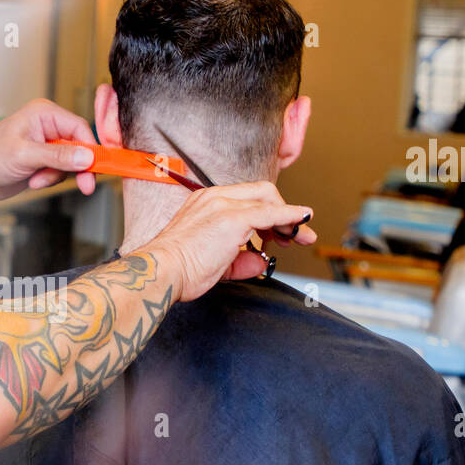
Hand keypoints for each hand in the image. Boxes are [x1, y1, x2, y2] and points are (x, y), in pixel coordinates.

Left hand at [0, 99, 98, 199]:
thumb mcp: (24, 155)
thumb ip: (57, 156)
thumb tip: (86, 157)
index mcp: (45, 114)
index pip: (80, 128)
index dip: (91, 149)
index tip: (96, 168)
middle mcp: (48, 127)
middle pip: (80, 147)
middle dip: (78, 167)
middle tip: (85, 186)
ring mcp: (46, 145)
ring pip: (71, 163)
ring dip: (57, 176)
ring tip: (36, 179)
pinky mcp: (43, 162)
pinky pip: (60, 173)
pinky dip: (49, 180)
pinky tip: (32, 181)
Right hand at [142, 183, 314, 301]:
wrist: (161, 272)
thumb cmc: (177, 270)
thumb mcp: (215, 263)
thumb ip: (240, 260)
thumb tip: (259, 263)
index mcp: (205, 202)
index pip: (246, 198)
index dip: (268, 213)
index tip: (280, 232)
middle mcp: (214, 197)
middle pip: (262, 192)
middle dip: (283, 212)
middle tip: (294, 235)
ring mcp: (223, 204)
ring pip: (268, 199)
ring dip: (287, 218)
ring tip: (298, 237)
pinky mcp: (233, 218)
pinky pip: (270, 212)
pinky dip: (290, 216)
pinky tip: (302, 221)